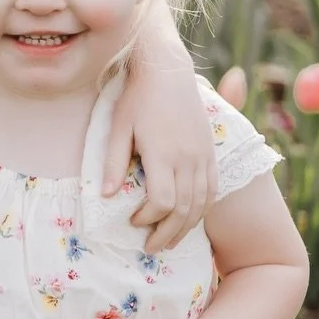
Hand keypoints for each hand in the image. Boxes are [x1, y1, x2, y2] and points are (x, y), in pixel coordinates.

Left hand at [104, 67, 215, 252]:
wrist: (167, 70)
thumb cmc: (136, 98)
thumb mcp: (117, 127)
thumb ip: (114, 163)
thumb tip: (106, 196)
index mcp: (163, 153)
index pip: (162, 201)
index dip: (148, 218)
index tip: (132, 220)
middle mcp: (188, 158)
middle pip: (184, 209)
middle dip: (166, 233)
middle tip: (150, 247)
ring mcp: (203, 156)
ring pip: (201, 203)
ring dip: (186, 227)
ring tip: (169, 242)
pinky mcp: (210, 152)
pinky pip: (212, 190)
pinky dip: (202, 210)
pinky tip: (190, 220)